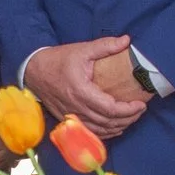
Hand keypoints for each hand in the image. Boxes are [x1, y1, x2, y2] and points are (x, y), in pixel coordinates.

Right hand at [22, 36, 147, 139]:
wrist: (33, 71)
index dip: (128, 110)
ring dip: (117, 128)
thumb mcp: (82, 49)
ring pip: (99, 130)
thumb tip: (126, 40)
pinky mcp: (67, 119)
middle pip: (107, 122)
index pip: (110, 109)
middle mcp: (76, 107)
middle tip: (140, 111)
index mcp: (81, 91)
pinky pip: (89, 132)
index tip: (140, 104)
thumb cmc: (58, 60)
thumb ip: (105, 46)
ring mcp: (71, 116)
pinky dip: (104, 133)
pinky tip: (114, 128)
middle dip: (127, 119)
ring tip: (131, 119)